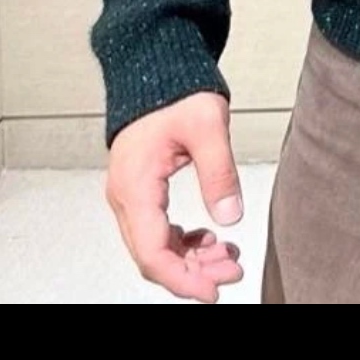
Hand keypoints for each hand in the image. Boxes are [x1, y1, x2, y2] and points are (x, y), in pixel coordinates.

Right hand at [105, 92, 245, 303]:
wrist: (155, 67)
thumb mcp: (207, 125)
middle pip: (153, 256)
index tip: (213, 291)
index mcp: (135, 185)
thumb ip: (219, 172)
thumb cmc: (175, 91)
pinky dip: (185, 243)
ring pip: (156, 246)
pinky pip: (158, 231)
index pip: (152, 252)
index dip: (182, 279)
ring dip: (191, 259)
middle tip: (232, 270)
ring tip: (229, 256)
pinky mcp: (142, 191)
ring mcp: (131, 195)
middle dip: (193, 272)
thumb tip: (231, 218)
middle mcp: (126, 196)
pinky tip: (212, 239)